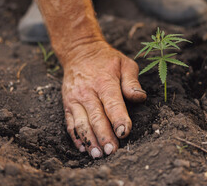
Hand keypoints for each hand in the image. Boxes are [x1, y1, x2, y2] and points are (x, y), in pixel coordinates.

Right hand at [62, 41, 145, 157]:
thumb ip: (132, 82)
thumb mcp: (125, 64)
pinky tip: (83, 148)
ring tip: (97, 155)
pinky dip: (76, 137)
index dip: (118, 119)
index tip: (124, 133)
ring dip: (89, 141)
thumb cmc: (107, 60)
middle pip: (96, 117)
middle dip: (104, 136)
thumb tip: (140, 98)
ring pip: (81, 123)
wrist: (80, 51)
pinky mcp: (67, 105)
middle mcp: (87, 92)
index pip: (112, 103)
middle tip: (112, 151)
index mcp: (104, 82)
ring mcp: (74, 99)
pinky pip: (70, 124)